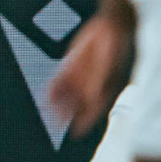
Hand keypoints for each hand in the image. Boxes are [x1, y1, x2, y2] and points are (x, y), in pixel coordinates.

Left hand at [48, 12, 132, 138]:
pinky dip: (54, 89)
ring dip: (58, 103)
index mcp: (105, 89)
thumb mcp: (106, 69)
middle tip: (56, 124)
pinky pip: (60, 79)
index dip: (86, 122)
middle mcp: (92, 84)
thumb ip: (97, 84)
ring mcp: (81, 75)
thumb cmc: (114, 49)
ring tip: (47, 112)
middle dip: (67, 114)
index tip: (76, 133)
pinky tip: (46, 97)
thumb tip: (91, 101)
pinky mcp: (72, 65)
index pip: (94, 110)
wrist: (110, 28)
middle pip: (77, 104)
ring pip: (67, 94)